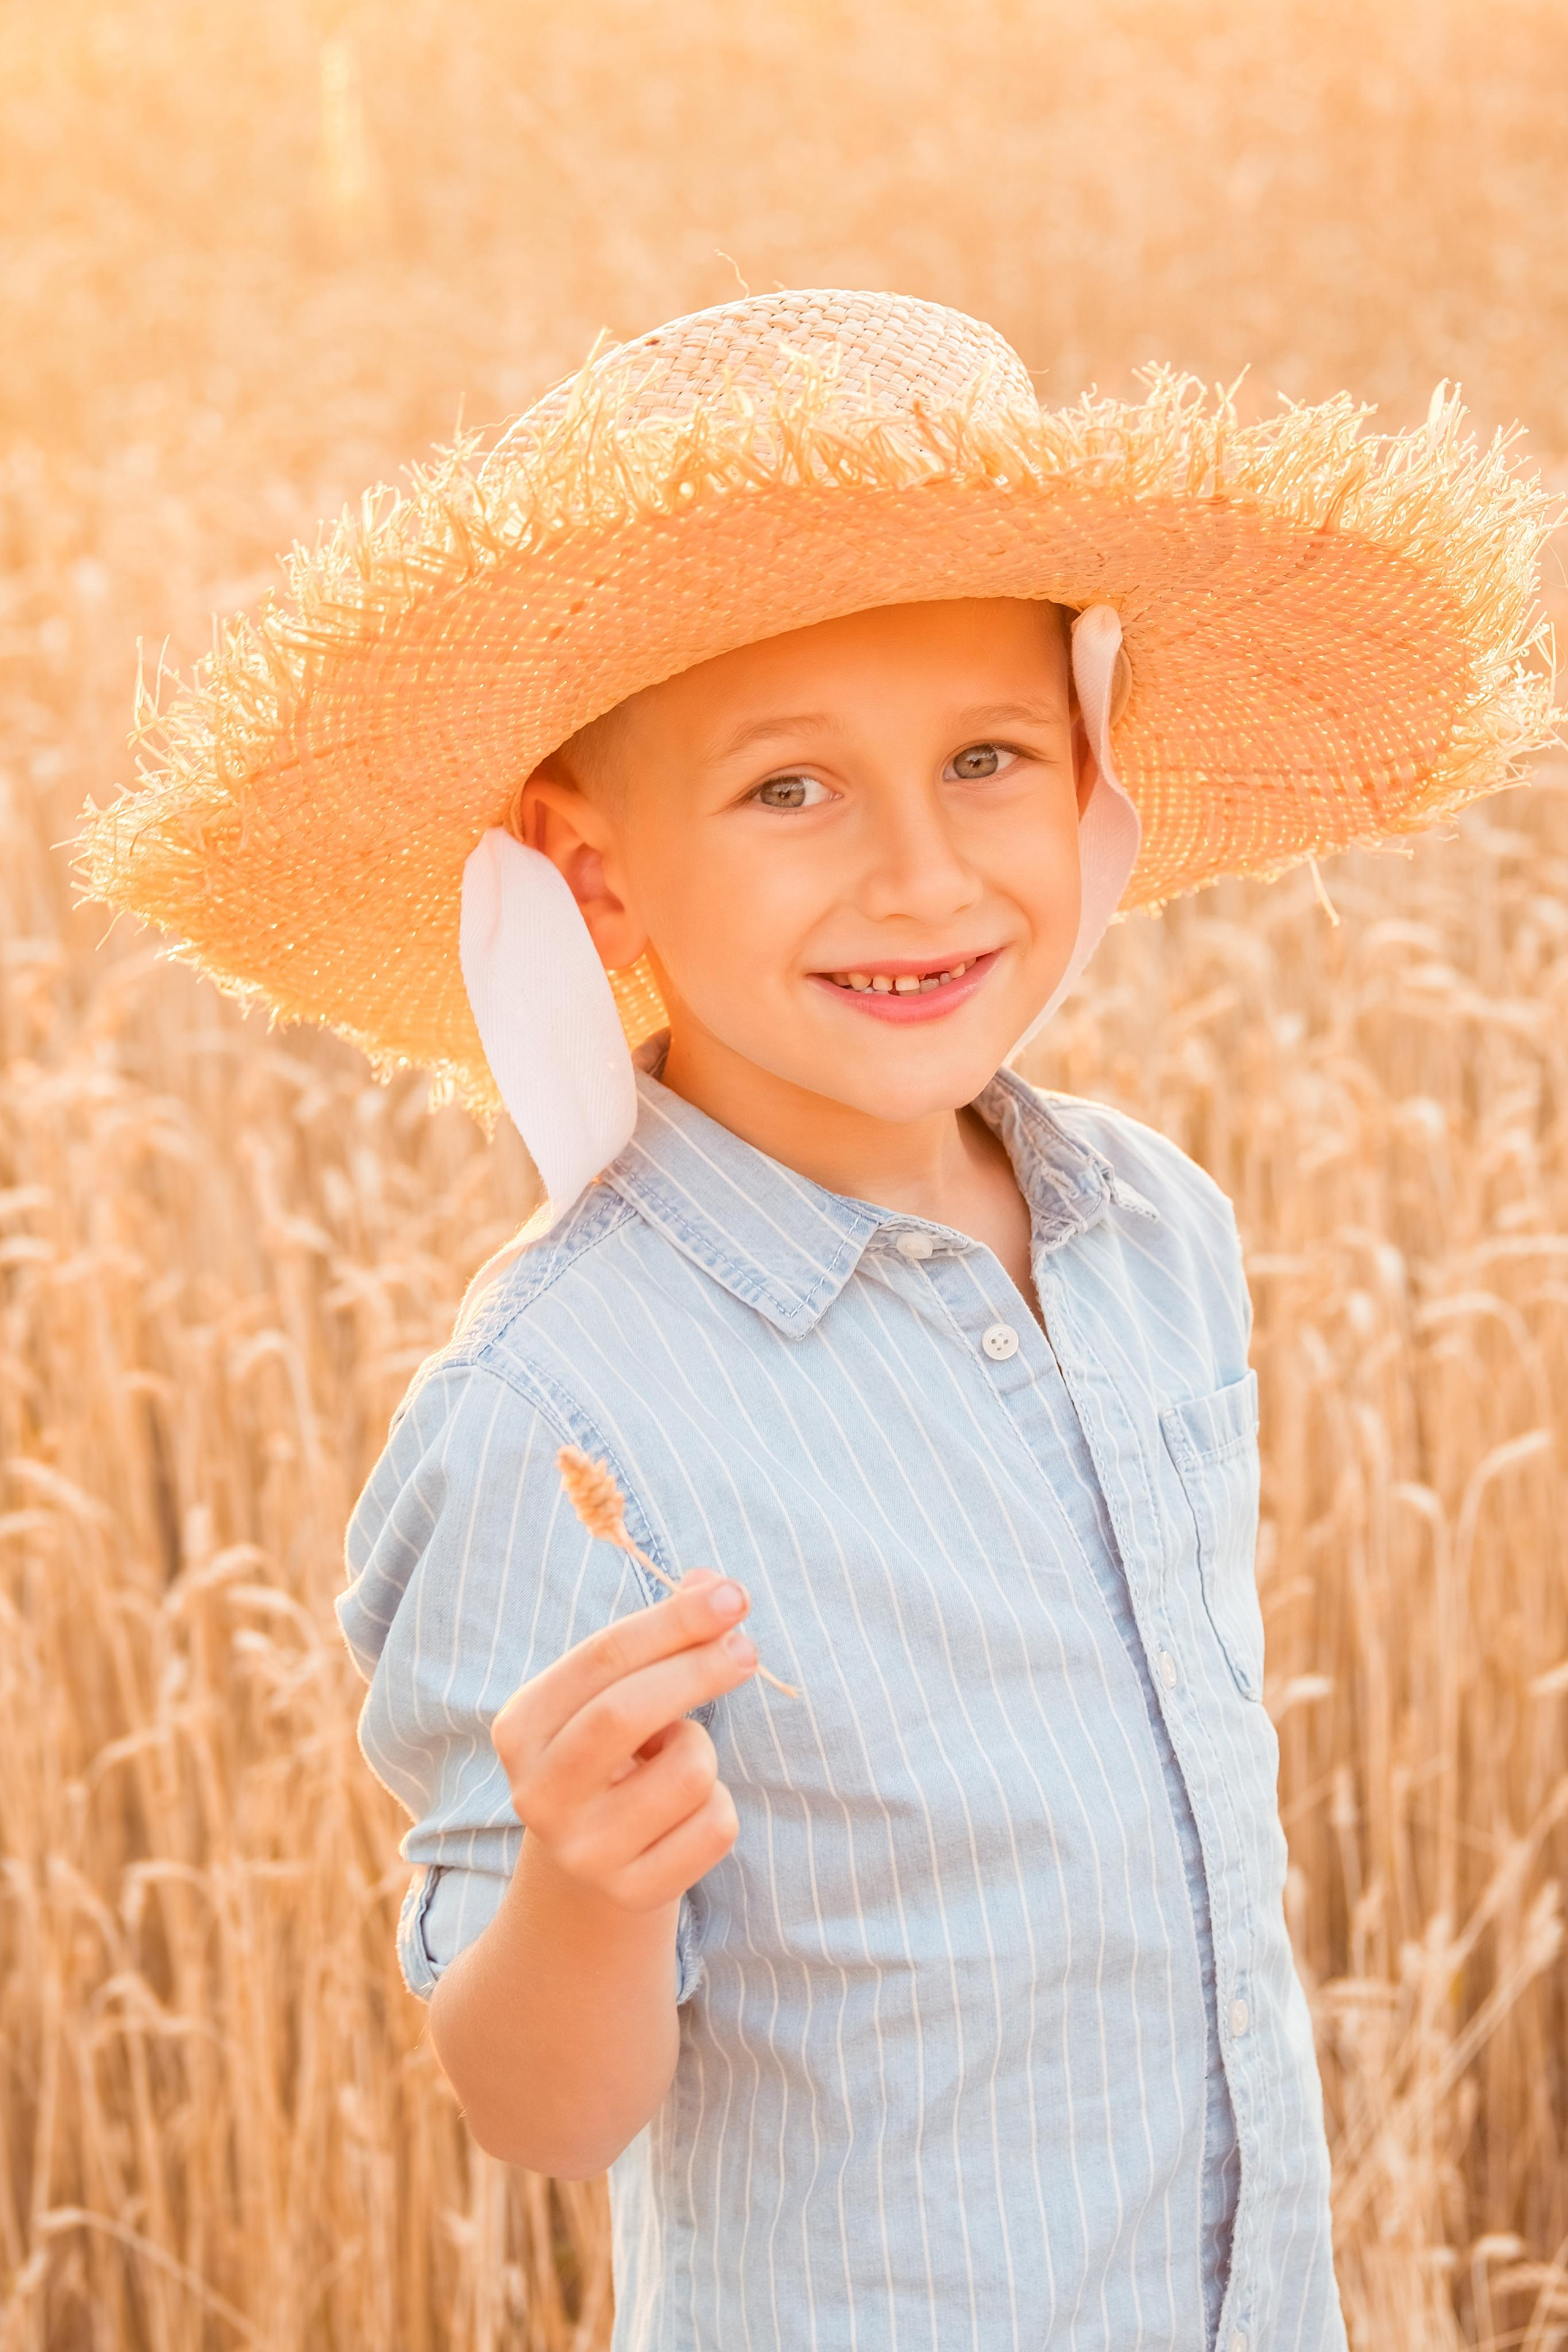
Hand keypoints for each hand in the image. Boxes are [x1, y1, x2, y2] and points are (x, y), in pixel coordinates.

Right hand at [491, 1569, 756, 1912]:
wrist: (589, 1871)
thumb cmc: (611, 1757)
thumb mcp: (613, 1695)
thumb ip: (659, 1637)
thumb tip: (715, 1585)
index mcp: (522, 1729)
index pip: (601, 1658)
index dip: (672, 1621)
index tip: (732, 1597)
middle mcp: (539, 1793)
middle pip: (626, 1712)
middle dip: (698, 1668)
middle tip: (747, 1649)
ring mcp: (583, 1851)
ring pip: (689, 1772)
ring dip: (705, 1750)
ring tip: (679, 1760)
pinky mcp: (633, 1893)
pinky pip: (715, 1827)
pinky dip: (720, 1806)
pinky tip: (686, 1812)